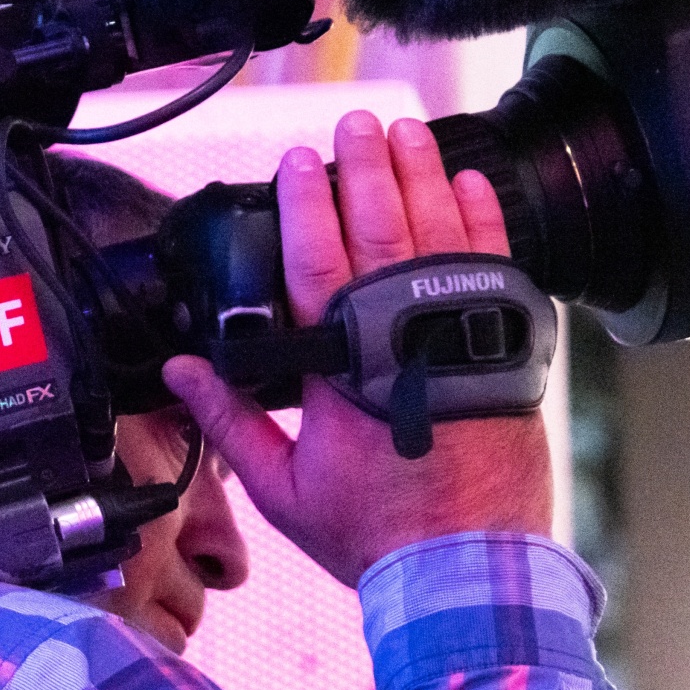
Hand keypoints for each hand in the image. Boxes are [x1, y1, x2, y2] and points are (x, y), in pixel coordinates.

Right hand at [162, 113, 552, 586]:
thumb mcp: (283, 489)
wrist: (466, 567)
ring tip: (404, 131)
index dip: (304, 206)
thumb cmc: (375, 534)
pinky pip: (496, 265)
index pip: (316, 265)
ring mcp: (460, 338)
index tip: (296, 162)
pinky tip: (469, 182)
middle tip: (355, 122)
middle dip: (365, 168)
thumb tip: (183, 372)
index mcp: (342, 370)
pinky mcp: (506, 348)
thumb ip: (230, 423)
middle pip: (382, 231)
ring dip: (421, 176)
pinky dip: (483, 219)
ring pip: (440, 235)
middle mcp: (404, 341)